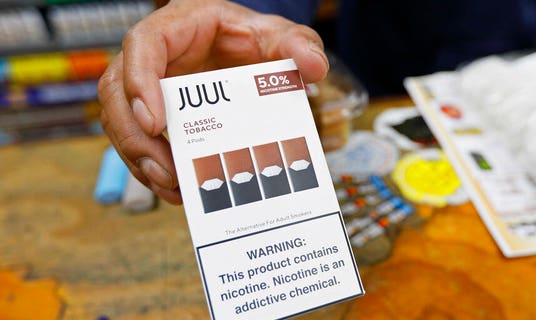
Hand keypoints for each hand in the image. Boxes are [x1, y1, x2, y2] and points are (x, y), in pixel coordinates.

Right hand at [98, 0, 328, 203]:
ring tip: (172, 188)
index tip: (154, 121)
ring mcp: (150, 86)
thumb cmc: (257, 39)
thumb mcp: (281, 37)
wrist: (250, 54)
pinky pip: (139, 140)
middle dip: (133, 135)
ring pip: (121, 120)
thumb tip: (314, 66)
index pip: (143, 44)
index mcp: (179, 26)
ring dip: (140, 158)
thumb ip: (298, 44)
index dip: (140, 82)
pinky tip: (177, 190)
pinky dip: (152, 167)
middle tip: (165, 171)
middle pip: (117, 89)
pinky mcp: (156, 113)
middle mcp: (155, 56)